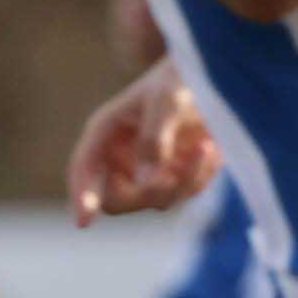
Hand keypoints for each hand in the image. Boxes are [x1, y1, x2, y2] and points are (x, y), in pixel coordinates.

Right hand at [68, 66, 220, 224]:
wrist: (217, 75)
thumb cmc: (182, 77)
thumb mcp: (167, 100)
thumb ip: (154, 140)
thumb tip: (146, 183)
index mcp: (105, 132)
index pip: (84, 170)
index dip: (81, 195)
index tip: (83, 222)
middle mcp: (120, 156)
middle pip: (117, 200)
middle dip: (147, 193)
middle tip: (174, 175)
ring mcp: (148, 170)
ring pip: (156, 200)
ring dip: (185, 180)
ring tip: (207, 145)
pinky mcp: (176, 176)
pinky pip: (185, 193)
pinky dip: (201, 176)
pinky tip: (211, 147)